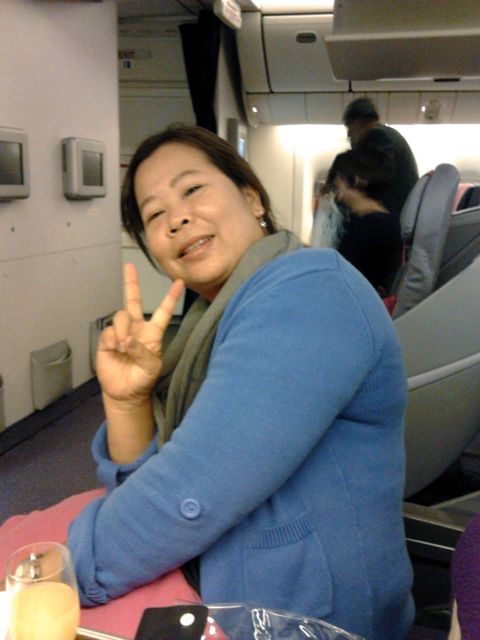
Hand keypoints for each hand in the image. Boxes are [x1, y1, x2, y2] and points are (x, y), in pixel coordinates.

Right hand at [96, 263, 183, 405]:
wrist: (124, 392)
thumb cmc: (143, 379)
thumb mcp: (151, 367)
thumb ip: (142, 352)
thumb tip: (127, 340)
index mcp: (153, 333)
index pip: (163, 311)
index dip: (170, 297)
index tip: (180, 282)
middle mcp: (137, 328)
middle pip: (134, 301)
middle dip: (131, 283)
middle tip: (129, 266)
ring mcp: (121, 332)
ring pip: (121, 315)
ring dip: (123, 328)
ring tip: (123, 346)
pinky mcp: (107, 339)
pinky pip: (109, 330)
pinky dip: (113, 338)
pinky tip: (116, 349)